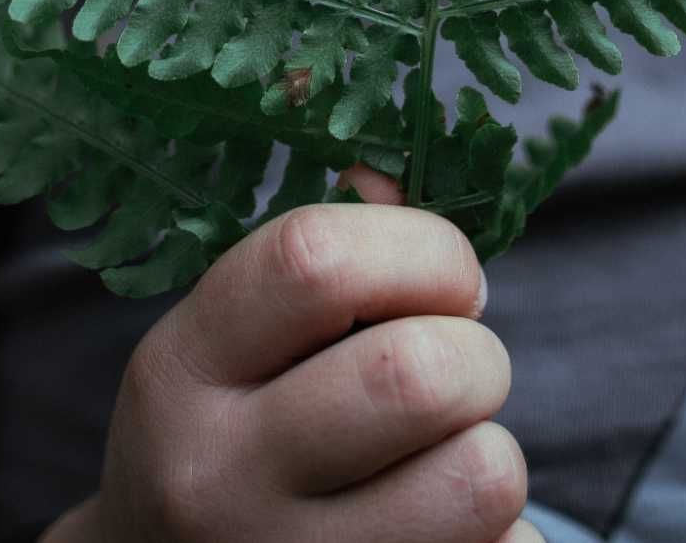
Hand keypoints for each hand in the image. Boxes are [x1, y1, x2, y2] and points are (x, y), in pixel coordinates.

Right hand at [63, 164, 533, 542]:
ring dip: (490, 451)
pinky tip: (435, 533)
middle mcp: (220, 480)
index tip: (447, 272)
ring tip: (445, 453)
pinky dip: (502, 539)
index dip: (420, 245)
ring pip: (481, 478)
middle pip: (417, 375)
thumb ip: (321, 251)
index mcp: (183, 369)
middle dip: (475, 352)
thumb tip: (400, 178)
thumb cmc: (228, 435)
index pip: (315, 260)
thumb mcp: (229, 341)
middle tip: (455, 369)